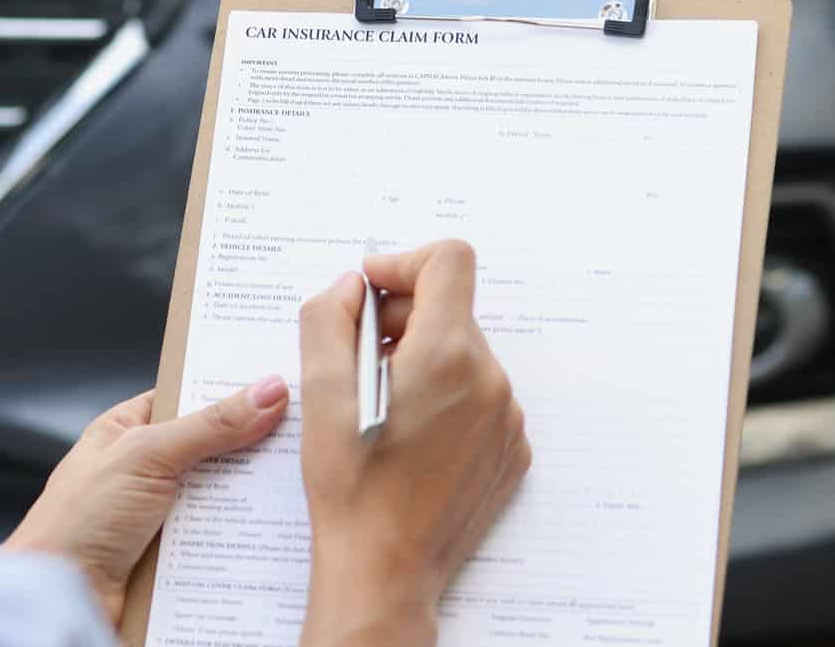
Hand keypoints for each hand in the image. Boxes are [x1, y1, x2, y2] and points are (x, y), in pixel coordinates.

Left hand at [1, 379, 289, 625]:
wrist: (57, 600)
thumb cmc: (75, 522)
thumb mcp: (146, 455)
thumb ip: (210, 424)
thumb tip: (266, 391)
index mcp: (128, 429)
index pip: (189, 395)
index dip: (230, 387)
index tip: (279, 378)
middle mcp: (147, 468)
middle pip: (214, 446)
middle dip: (251, 443)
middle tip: (300, 432)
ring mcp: (163, 512)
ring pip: (223, 493)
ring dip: (249, 494)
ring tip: (295, 479)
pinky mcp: (177, 552)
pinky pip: (221, 535)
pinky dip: (242, 534)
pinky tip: (271, 528)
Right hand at [297, 241, 530, 646]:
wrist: (385, 572)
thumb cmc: (352, 490)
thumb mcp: (321, 396)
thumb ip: (329, 321)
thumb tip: (352, 287)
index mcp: (448, 356)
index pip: (449, 261)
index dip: (404, 265)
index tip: (371, 294)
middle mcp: (491, 379)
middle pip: (452, 311)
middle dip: (405, 321)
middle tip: (361, 360)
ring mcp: (508, 418)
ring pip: (465, 356)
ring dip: (425, 363)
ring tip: (385, 408)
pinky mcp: (513, 451)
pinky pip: (481, 399)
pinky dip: (447, 401)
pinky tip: (412, 438)